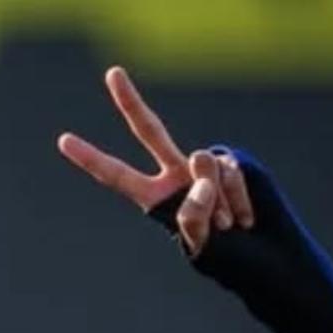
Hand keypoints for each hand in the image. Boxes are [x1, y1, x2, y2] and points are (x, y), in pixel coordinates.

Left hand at [57, 66, 252, 256]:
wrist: (268, 258)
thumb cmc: (228, 260)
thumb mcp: (202, 246)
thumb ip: (194, 210)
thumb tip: (201, 162)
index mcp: (155, 198)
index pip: (116, 175)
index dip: (92, 158)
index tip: (64, 140)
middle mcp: (176, 175)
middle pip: (150, 131)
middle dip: (130, 101)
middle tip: (112, 72)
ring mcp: (206, 166)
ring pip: (203, 166)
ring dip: (220, 204)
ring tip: (228, 228)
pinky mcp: (234, 161)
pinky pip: (231, 171)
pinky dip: (240, 199)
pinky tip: (245, 220)